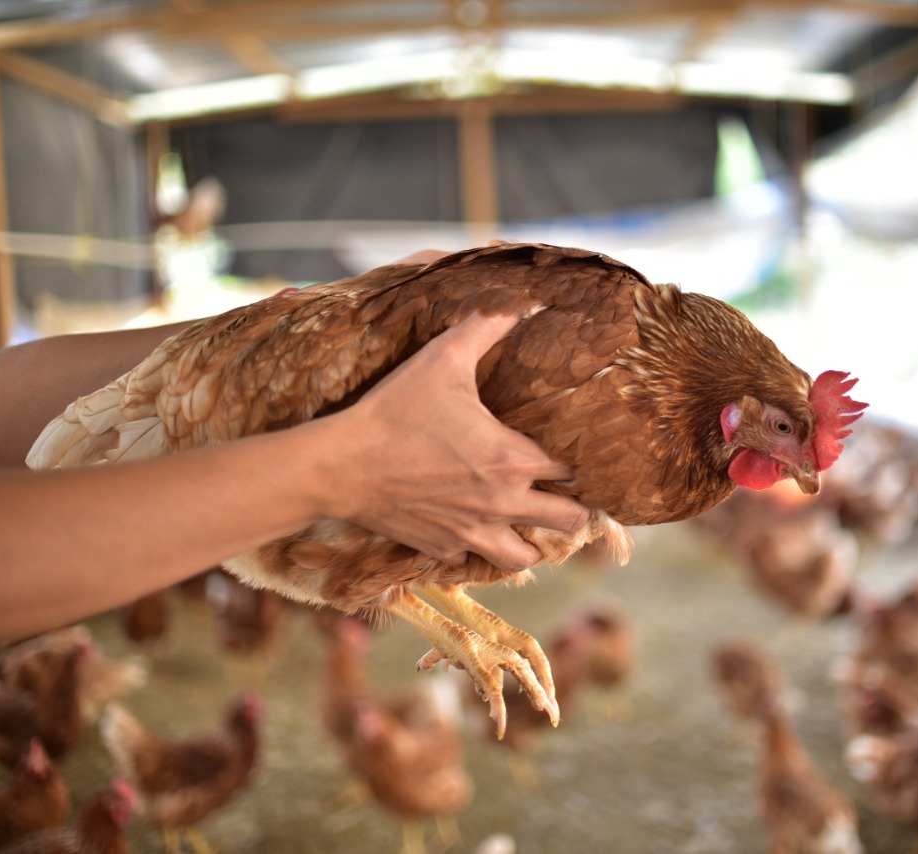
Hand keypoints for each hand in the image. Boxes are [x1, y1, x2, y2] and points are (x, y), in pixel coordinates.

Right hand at [317, 312, 589, 570]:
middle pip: (568, 520)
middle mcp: (503, 504)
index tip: (572, 454)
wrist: (341, 466)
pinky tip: (474, 526)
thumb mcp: (443, 359)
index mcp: (514, 459)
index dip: (576, 461)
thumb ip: (486, 327)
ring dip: (533, 540)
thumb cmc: (396, 411)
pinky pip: (475, 560)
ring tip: (528, 521)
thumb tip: (521, 301)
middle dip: (572, 507)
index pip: (572, 471)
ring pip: (527, 557)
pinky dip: (480, 547)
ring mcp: (473, 533)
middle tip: (563, 492)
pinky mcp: (443, 549)